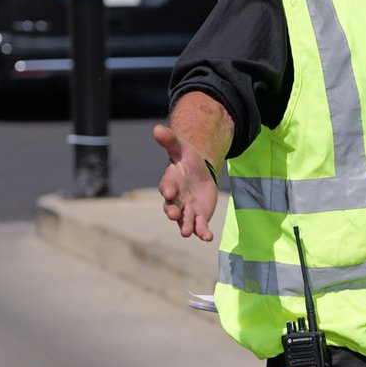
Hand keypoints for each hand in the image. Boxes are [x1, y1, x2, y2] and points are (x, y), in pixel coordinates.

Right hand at [154, 124, 218, 241]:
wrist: (200, 172)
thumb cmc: (188, 160)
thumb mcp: (182, 148)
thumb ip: (170, 141)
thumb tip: (157, 128)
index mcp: (171, 182)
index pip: (166, 186)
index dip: (167, 190)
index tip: (168, 192)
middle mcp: (176, 199)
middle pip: (172, 206)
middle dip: (173, 211)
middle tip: (174, 215)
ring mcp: (187, 209)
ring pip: (184, 220)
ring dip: (186, 226)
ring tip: (187, 233)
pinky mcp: (198, 216)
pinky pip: (200, 226)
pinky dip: (203, 232)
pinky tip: (208, 238)